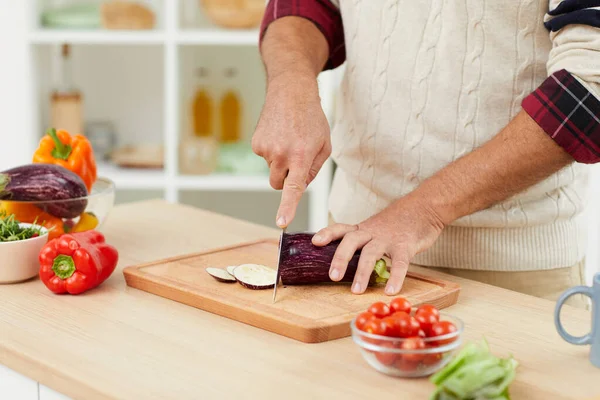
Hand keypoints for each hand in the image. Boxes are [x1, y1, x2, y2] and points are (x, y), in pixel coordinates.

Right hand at [252, 73, 330, 227]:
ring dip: (280, 162)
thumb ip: (314, 170)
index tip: (281, 222)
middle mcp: (281, 154)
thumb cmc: (312, 119)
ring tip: (289, 140)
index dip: (287, 207)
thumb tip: (300, 187)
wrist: (290, 92)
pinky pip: (265, 158)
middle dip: (286, 178)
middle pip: (279, 184)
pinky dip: (272, 151)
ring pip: (272, 171)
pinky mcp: (256, 144)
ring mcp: (265, 149)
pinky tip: (279, 134)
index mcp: (302, 157)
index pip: (293, 189)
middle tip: (296, 158)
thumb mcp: (325, 145)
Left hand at [312, 196, 444, 294]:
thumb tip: (347, 264)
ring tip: (357, 291)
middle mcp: (372, 231)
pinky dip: (395, 278)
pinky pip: (400, 263)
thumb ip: (364, 242)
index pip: (341, 228)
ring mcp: (388, 238)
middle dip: (341, 258)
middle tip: (333, 277)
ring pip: (371, 253)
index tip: (315, 242)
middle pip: (351, 241)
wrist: (425, 207)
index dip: (327, 234)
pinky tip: (391, 291)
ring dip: (363, 272)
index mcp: (363, 229)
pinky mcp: (406, 245)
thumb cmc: (398, 222)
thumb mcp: (376, 228)